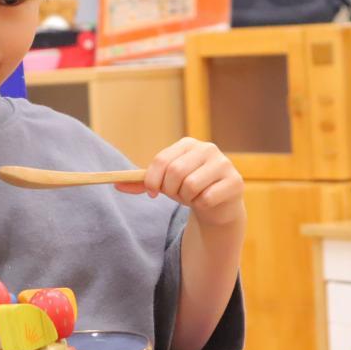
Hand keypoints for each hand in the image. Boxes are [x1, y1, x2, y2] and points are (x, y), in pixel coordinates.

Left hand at [115, 137, 244, 226]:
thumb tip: (115, 184)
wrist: (218, 205)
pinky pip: (206, 198)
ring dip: (187, 198)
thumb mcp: (165, 183)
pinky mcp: (235, 182)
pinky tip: (207, 202)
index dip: (152, 180)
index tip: (152, 192)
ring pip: (190, 186)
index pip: (162, 160)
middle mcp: (207, 149)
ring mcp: (224, 164)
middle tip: (178, 195)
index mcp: (188, 144)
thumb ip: (142, 182)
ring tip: (193, 196)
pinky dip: (201, 205)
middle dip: (170, 190)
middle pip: (175, 172)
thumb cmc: (188, 189)